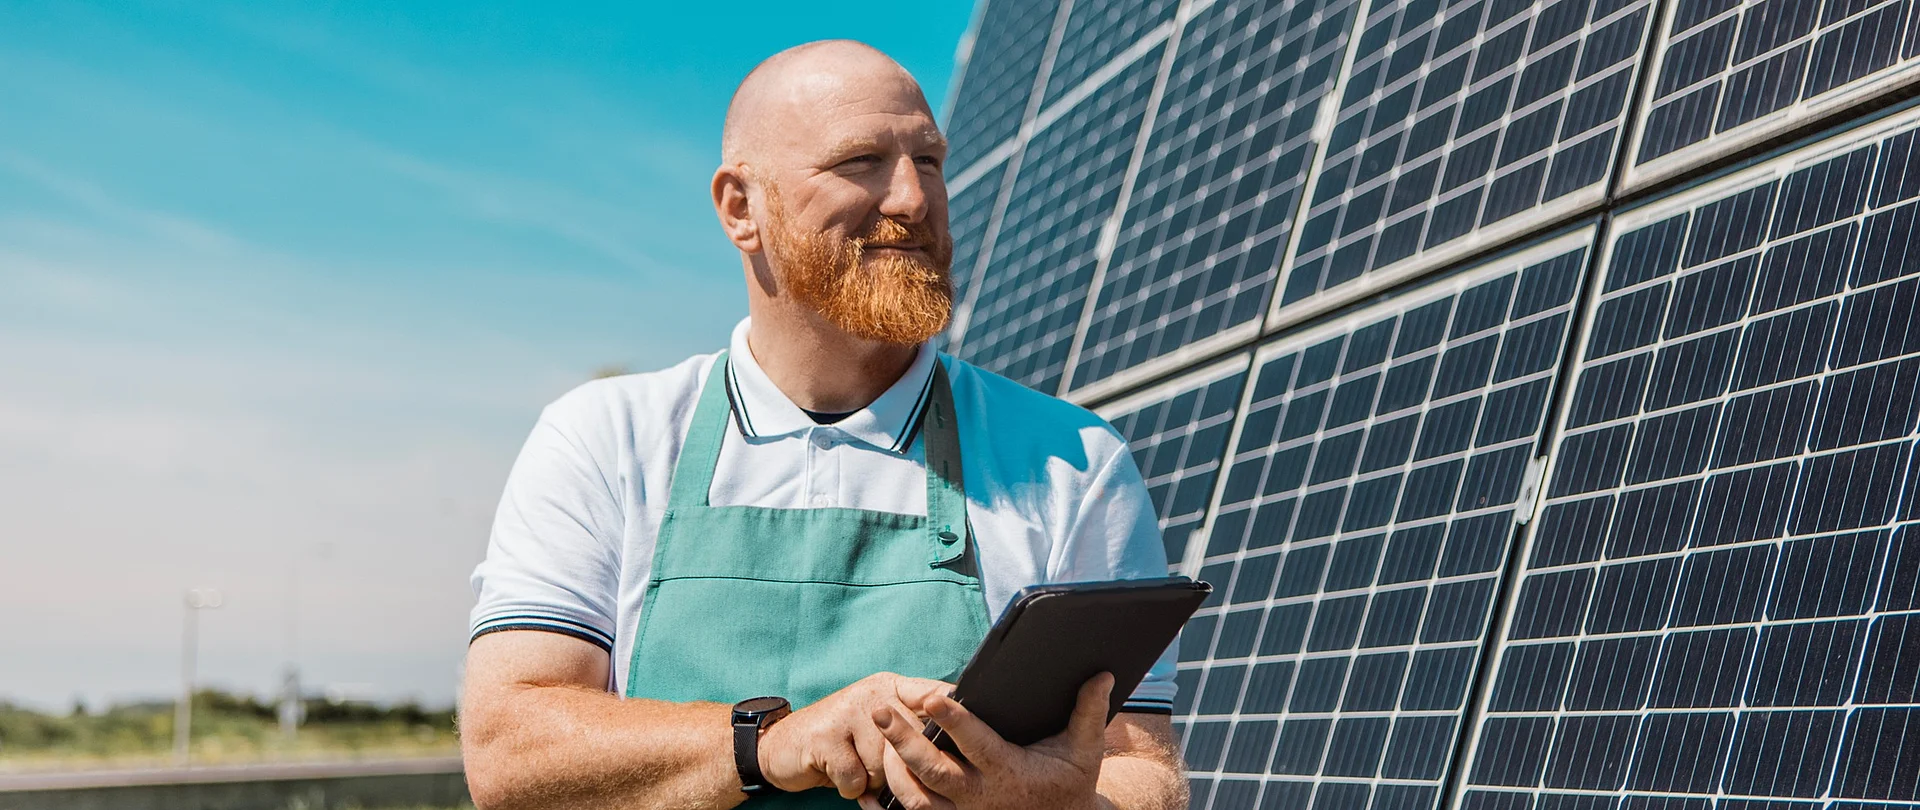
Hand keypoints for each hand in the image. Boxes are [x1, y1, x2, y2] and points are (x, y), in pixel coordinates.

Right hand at [757, 673, 953, 799]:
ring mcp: (848, 712)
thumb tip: (956, 743)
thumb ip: (911, 724)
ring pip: (886, 764)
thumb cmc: (842, 741)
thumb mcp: (878, 724)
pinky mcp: (826, 737)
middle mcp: (873, 694)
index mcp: (891, 687)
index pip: (934, 694)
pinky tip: (838, 773)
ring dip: (873, 779)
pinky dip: (850, 787)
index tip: (966, 729)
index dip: (953, 711)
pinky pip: (857, 777)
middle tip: (883, 768)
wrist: (782, 746)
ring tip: (857, 767)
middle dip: (903, 767)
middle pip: (914, 740)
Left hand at [860, 672, 1113, 809]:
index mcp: (1010, 772)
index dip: (953, 720)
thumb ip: (1089, 712)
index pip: (976, 743)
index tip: (931, 697)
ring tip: (878, 732)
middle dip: (903, 740)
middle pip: (933, 770)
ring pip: (916, 797)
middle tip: (880, 709)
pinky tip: (876, 775)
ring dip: (893, 767)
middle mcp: (982, 796)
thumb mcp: (1086, 749)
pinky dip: (892, 797)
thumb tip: (1102, 675)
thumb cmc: (1072, 781)